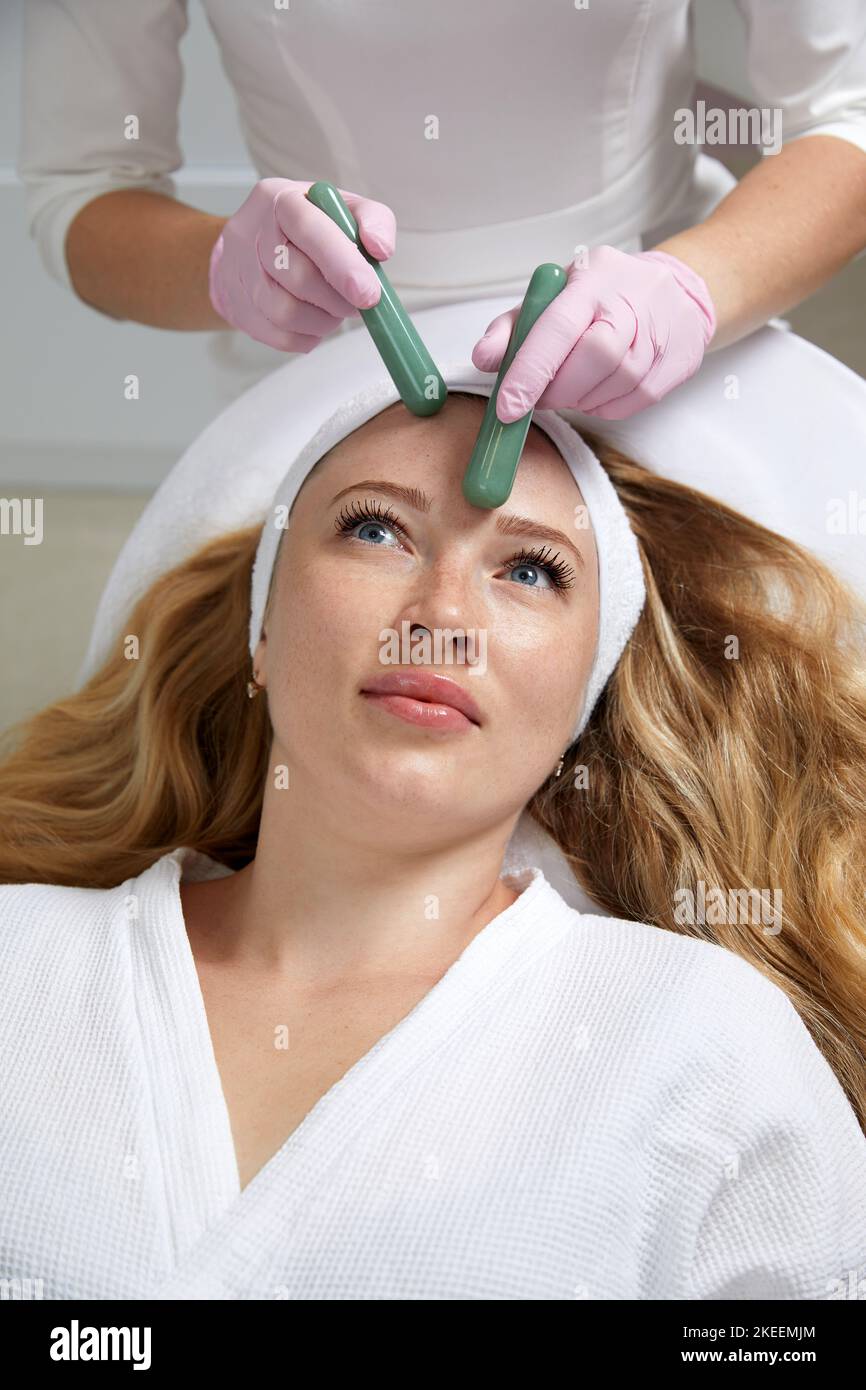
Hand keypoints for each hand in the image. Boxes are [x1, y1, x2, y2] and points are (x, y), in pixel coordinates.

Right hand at [208, 177, 395, 350]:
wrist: (251, 244)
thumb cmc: (306, 227)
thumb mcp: (341, 208)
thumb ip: (372, 218)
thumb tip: (380, 248)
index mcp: (280, 200)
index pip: (309, 229)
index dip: (342, 264)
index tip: (369, 294)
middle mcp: (252, 233)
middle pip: (298, 277)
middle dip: (338, 299)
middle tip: (357, 301)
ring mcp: (240, 273)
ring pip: (286, 312)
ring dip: (323, 320)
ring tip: (335, 309)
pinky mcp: (239, 308)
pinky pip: (279, 336)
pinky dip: (307, 336)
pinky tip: (315, 321)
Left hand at [472, 245, 716, 420]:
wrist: (678, 292)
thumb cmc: (603, 296)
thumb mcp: (554, 297)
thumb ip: (514, 326)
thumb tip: (484, 358)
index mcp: (594, 280)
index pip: (558, 327)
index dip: (530, 371)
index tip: (508, 407)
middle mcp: (631, 302)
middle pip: (594, 358)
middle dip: (557, 390)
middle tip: (540, 397)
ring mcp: (658, 334)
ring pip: (614, 385)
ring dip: (580, 400)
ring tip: (571, 388)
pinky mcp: (675, 365)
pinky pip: (630, 403)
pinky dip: (603, 406)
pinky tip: (597, 391)